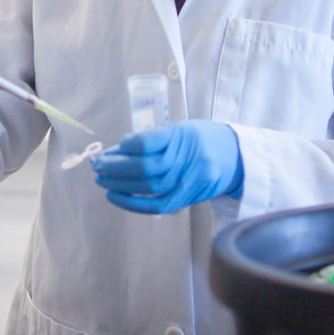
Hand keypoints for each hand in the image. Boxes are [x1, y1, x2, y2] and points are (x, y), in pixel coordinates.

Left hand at [92, 121, 242, 214]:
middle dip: (116, 167)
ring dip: (119, 184)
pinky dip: (132, 203)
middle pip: (145, 167)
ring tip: (101, 179)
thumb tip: (116, 151)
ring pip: (148, 187)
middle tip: (97, 164)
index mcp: (184, 136)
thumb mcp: (181, 128)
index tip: (116, 146)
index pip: (148, 142)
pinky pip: (156, 205)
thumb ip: (152, 139)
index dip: (127, 146)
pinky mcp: (186, 199)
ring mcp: (187, 181)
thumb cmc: (203, 139)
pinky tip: (114, 197)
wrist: (235, 158)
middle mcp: (187, 160)